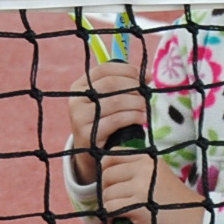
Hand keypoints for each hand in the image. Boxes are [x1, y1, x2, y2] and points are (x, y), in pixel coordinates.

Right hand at [65, 52, 146, 184]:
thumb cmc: (102, 122)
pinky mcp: (87, 135)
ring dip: (136, 102)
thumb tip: (148, 75)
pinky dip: (133, 117)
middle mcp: (76, 99)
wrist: (89, 153)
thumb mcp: (107, 101)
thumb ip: (123, 86)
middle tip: (146, 94)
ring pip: (115, 102)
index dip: (128, 70)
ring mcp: (79, 117)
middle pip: (111, 84)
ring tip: (146, 107)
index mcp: (79, 86)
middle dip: (134, 87)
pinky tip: (142, 118)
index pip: (105, 69)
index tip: (145, 77)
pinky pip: (116, 120)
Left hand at [95, 144, 207, 223]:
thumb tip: (108, 175)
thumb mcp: (159, 176)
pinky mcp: (138, 205)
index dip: (105, 169)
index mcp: (148, 159)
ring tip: (119, 212)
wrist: (196, 220)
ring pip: (107, 192)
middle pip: (106, 174)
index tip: (111, 183)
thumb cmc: (177, 202)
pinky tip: (117, 220)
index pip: (112, 155)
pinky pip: (110, 207)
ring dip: (109, 205)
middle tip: (114, 200)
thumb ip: (138, 171)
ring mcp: (140, 186)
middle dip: (105, 189)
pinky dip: (110, 216)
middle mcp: (143, 168)